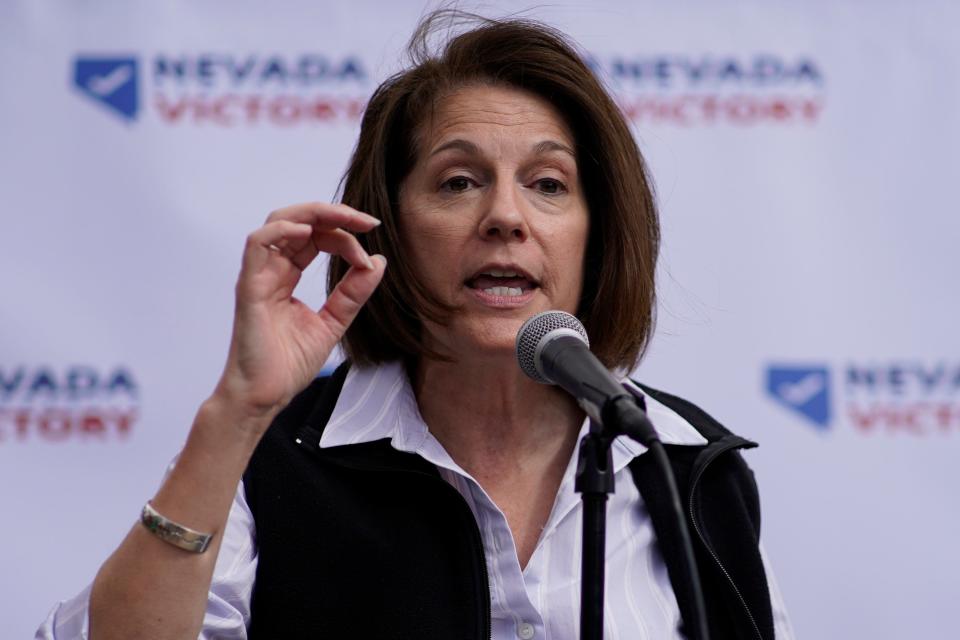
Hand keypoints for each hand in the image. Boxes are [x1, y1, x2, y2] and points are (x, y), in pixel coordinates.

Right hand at [211, 202, 384, 426]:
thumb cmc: (288, 364)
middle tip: (366, 221)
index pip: (316, 238)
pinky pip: (257, 244)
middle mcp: (272, 270)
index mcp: (288, 276)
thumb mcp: (333, 322)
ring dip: (314, 214)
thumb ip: (353, 294)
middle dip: (334, 214)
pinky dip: (281, 230)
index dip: (344, 234)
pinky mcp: (249, 288)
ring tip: (345, 219)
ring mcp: (258, 276)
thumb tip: (377, 262)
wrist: (266, 396)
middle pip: (299, 221)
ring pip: (278, 223)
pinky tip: (307, 231)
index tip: (371, 248)